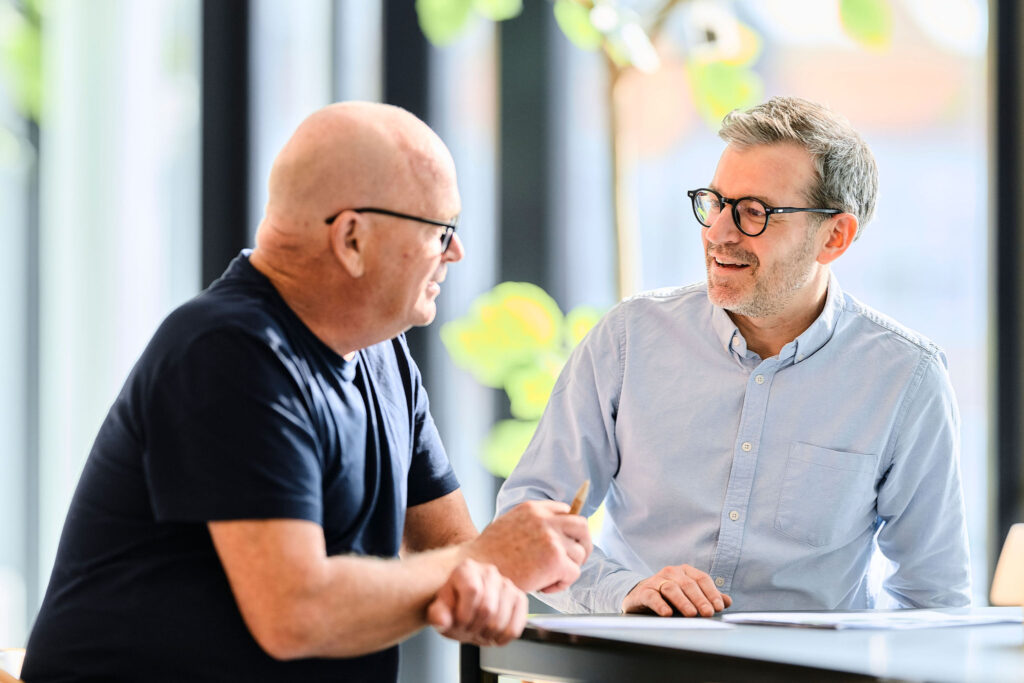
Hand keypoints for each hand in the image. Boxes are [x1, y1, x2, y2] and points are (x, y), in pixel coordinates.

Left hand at [426, 559, 527, 645]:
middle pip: (488, 608)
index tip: (458, 622)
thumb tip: (441, 622)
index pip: (473, 590)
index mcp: (467, 569)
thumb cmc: (453, 608)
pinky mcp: (519, 599)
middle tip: (467, 630)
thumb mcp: (439, 611)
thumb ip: (438, 615)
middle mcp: (489, 572)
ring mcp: (507, 584)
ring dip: (487, 635)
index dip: (464, 614)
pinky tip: (492, 635)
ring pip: (501, 620)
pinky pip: (515, 627)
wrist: (466, 609)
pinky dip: (502, 638)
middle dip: (474, 628)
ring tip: (478, 631)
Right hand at [466, 501, 591, 592]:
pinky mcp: (555, 560)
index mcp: (533, 509)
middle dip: (582, 545)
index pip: (566, 510)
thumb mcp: (510, 524)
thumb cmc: (489, 553)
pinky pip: (574, 573)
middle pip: (582, 526)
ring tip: (546, 578)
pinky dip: (562, 584)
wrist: (475, 569)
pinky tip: (543, 586)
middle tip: (572, 560)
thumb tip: (556, 528)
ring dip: (567, 569)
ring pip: (579, 554)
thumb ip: (532, 523)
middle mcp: (545, 519)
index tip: (566, 542)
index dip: (568, 529)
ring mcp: (551, 539)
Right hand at [621, 564, 731, 616]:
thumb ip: (708, 597)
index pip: (702, 579)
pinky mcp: (644, 591)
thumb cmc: (670, 597)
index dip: (711, 592)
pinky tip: (667, 613)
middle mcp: (671, 572)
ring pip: (671, 589)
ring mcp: (657, 580)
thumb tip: (727, 601)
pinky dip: (660, 605)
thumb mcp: (689, 596)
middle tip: (708, 613)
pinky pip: (652, 596)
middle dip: (700, 599)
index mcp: (685, 571)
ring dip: (683, 602)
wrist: (641, 595)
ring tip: (691, 614)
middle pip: (688, 584)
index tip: (719, 607)